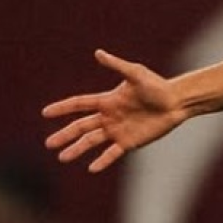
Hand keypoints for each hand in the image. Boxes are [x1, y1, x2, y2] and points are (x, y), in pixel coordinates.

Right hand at [42, 49, 185, 172]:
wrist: (176, 102)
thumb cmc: (157, 86)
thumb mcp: (136, 74)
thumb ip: (117, 66)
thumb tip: (98, 53)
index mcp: (107, 100)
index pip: (79, 105)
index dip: (62, 108)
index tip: (45, 113)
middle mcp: (109, 117)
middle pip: (81, 127)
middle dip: (65, 135)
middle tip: (48, 144)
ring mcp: (118, 130)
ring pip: (92, 141)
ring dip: (77, 149)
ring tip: (62, 157)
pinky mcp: (130, 142)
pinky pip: (113, 153)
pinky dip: (103, 161)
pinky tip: (92, 168)